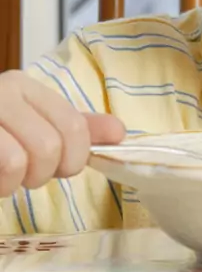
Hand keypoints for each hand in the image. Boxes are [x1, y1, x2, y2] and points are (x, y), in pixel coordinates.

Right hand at [0, 70, 125, 196]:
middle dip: (42, 175)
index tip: (61, 168)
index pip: (73, 126)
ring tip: (2, 178)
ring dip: (12, 185)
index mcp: (21, 86)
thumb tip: (120, 133)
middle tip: (24, 176)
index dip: (75, 158)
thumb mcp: (33, 125)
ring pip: (18, 162)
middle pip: (49, 147)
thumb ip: (76, 129)